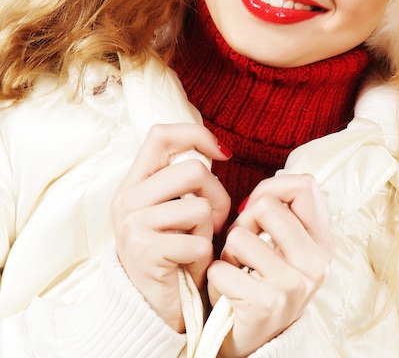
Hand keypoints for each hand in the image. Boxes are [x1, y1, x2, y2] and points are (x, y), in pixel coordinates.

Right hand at [111, 123, 230, 331]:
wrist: (151, 310)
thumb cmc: (172, 254)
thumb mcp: (170, 209)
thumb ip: (183, 180)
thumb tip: (220, 151)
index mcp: (133, 183)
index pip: (161, 135)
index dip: (197, 135)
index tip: (223, 153)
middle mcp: (127, 200)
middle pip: (193, 170)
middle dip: (218, 195)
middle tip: (214, 221)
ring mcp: (133, 225)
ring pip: (199, 207)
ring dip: (209, 231)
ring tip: (197, 247)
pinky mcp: (146, 252)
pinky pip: (198, 242)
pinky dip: (205, 258)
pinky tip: (191, 268)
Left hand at [207, 174, 333, 357]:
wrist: (254, 342)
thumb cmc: (262, 283)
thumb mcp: (286, 248)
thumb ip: (284, 214)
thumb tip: (268, 187)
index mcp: (323, 243)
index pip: (306, 185)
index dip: (273, 188)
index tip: (260, 208)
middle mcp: (316, 263)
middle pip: (267, 205)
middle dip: (244, 222)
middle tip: (244, 247)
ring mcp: (293, 285)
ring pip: (239, 235)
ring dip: (228, 253)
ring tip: (237, 270)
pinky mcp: (266, 304)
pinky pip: (221, 268)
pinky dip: (216, 278)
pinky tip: (229, 292)